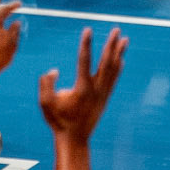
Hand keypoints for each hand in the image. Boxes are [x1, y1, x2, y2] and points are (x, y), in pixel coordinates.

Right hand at [37, 25, 126, 141]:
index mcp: (82, 88)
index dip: (86, 44)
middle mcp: (96, 89)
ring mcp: (103, 94)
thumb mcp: (45, 103)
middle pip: (106, 62)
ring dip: (119, 53)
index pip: (84, 60)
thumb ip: (46, 84)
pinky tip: (121, 59)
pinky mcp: (105, 98)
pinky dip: (118, 67)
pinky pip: (114, 79)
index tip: (88, 29)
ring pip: (113, 69)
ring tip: (124, 39)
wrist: (74, 140)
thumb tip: (53, 71)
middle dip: (111, 44)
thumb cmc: (58, 121)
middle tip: (116, 29)